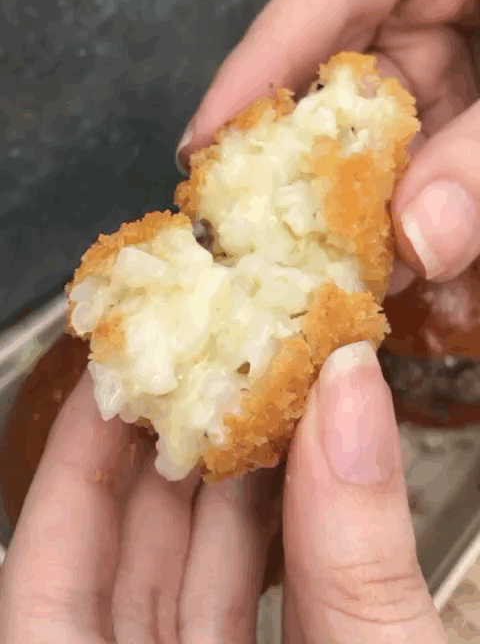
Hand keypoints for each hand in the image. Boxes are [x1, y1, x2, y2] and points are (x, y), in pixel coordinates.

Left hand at [0, 345, 446, 642]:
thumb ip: (355, 552)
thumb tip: (350, 392)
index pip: (43, 572)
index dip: (75, 463)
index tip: (114, 377)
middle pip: (111, 562)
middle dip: (161, 455)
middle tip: (196, 366)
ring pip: (173, 584)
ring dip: (218, 491)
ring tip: (252, 403)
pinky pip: (222, 611)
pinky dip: (254, 546)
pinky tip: (290, 482)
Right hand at [176, 0, 479, 295]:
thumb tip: (417, 242)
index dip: (262, 61)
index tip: (206, 139)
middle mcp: (427, 6)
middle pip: (335, 76)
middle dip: (298, 157)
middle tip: (249, 229)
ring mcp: (440, 72)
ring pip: (369, 141)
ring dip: (350, 210)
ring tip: (313, 270)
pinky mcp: (454, 132)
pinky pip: (411, 178)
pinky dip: (398, 226)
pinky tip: (383, 271)